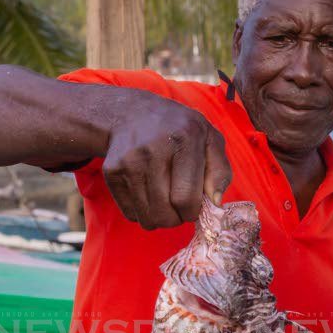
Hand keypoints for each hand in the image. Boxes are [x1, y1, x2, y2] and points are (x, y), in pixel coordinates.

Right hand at [102, 95, 231, 228]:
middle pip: (165, 213)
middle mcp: (153, 150)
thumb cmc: (179, 130)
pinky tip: (148, 193)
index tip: (194, 205)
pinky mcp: (111, 172)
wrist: (133, 114)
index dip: (193, 211)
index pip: (186, 198)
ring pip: (147, 218)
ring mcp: (129, 161)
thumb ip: (220, 171)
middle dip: (176, 218)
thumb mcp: (209, 139)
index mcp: (185, 139)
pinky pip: (130, 214)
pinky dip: (142, 213)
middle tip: (179, 206)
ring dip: (160, 218)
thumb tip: (215, 202)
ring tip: (164, 199)